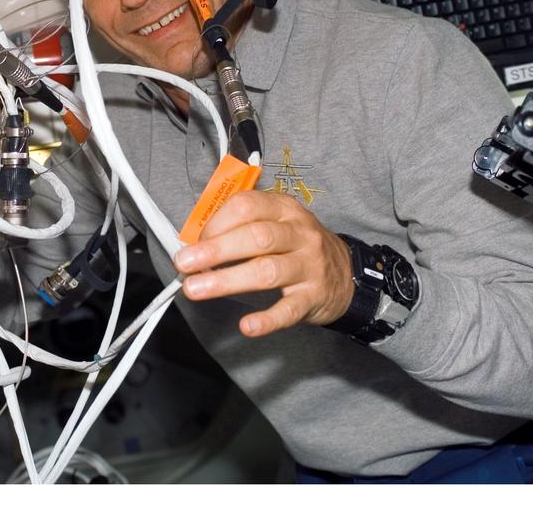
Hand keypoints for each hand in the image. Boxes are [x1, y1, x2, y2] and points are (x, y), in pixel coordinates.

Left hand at [172, 190, 354, 337]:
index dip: (216, 223)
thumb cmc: (297, 247)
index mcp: (284, 209)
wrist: (347, 274)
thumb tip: (195, 244)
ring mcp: (309, 265)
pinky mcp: (314, 297)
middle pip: (256, 237)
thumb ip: (239, 228)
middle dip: (216, 250)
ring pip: (268, 270)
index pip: (247, 206)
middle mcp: (299, 233)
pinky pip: (289, 309)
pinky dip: (268, 319)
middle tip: (185, 264)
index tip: (193, 242)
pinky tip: (247, 326)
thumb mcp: (276, 224)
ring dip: (228, 280)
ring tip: (196, 290)